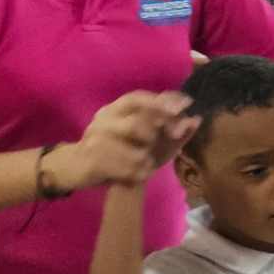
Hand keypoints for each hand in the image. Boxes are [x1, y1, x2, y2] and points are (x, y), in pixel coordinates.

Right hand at [61, 93, 196, 189]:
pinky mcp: (93, 159)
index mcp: (116, 109)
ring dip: (147, 158)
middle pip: (139, 121)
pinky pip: (126, 168)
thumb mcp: (148, 142)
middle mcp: (104, 118)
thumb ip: (173, 132)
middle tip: (177, 135)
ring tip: (146, 163)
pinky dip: (138, 173)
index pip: (139, 98)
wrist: (77, 168)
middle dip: (163, 128)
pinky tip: (139, 175)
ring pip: (135, 149)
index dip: (163, 101)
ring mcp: (96, 138)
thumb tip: (196, 120)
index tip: (186, 104)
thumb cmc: (118, 152)